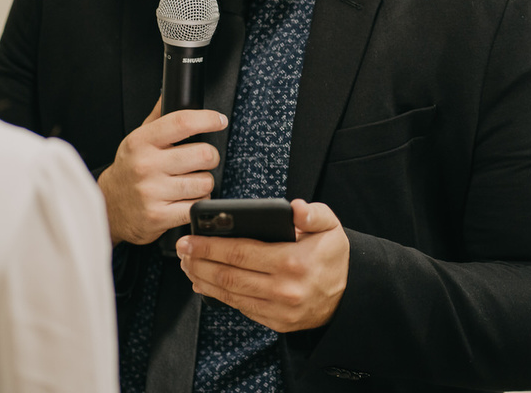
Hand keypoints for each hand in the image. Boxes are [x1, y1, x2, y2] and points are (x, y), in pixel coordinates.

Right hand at [98, 100, 226, 245]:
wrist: (109, 206)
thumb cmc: (129, 169)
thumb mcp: (137, 139)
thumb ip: (158, 116)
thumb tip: (172, 91)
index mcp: (141, 141)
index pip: (182, 122)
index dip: (207, 119)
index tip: (219, 120)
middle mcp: (146, 165)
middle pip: (203, 154)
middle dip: (210, 157)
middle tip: (203, 160)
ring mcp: (152, 192)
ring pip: (205, 182)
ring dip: (205, 183)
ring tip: (192, 182)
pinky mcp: (159, 216)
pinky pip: (197, 206)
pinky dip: (199, 203)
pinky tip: (188, 199)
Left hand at [176, 199, 348, 332]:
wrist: (350, 295)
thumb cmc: (333, 255)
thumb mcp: (331, 226)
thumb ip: (312, 214)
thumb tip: (294, 208)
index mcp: (293, 262)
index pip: (240, 252)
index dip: (209, 246)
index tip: (189, 239)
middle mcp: (283, 289)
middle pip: (229, 275)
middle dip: (199, 262)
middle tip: (181, 250)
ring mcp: (279, 310)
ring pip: (230, 295)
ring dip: (203, 279)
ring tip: (188, 265)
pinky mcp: (276, 322)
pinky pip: (241, 308)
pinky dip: (219, 296)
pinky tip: (206, 282)